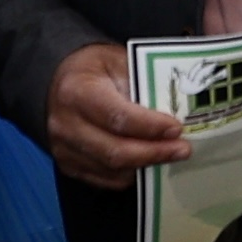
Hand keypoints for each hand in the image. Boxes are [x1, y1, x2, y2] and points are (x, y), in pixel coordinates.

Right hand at [34, 38, 191, 181]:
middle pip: (115, 151)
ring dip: (145, 165)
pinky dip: (130, 173)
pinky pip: (105, 179)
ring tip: (169, 154)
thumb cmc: (93, 70)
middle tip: (182, 149)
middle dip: (154, 153)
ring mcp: (63, 149)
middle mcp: (65, 124)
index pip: (117, 117)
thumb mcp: (117, 61)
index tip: (176, 128)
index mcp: (76, 92)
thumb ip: (141, 83)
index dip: (150, 127)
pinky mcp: (68, 165)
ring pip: (112, 169)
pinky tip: (147, 161)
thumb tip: (174, 110)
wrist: (59, 82)